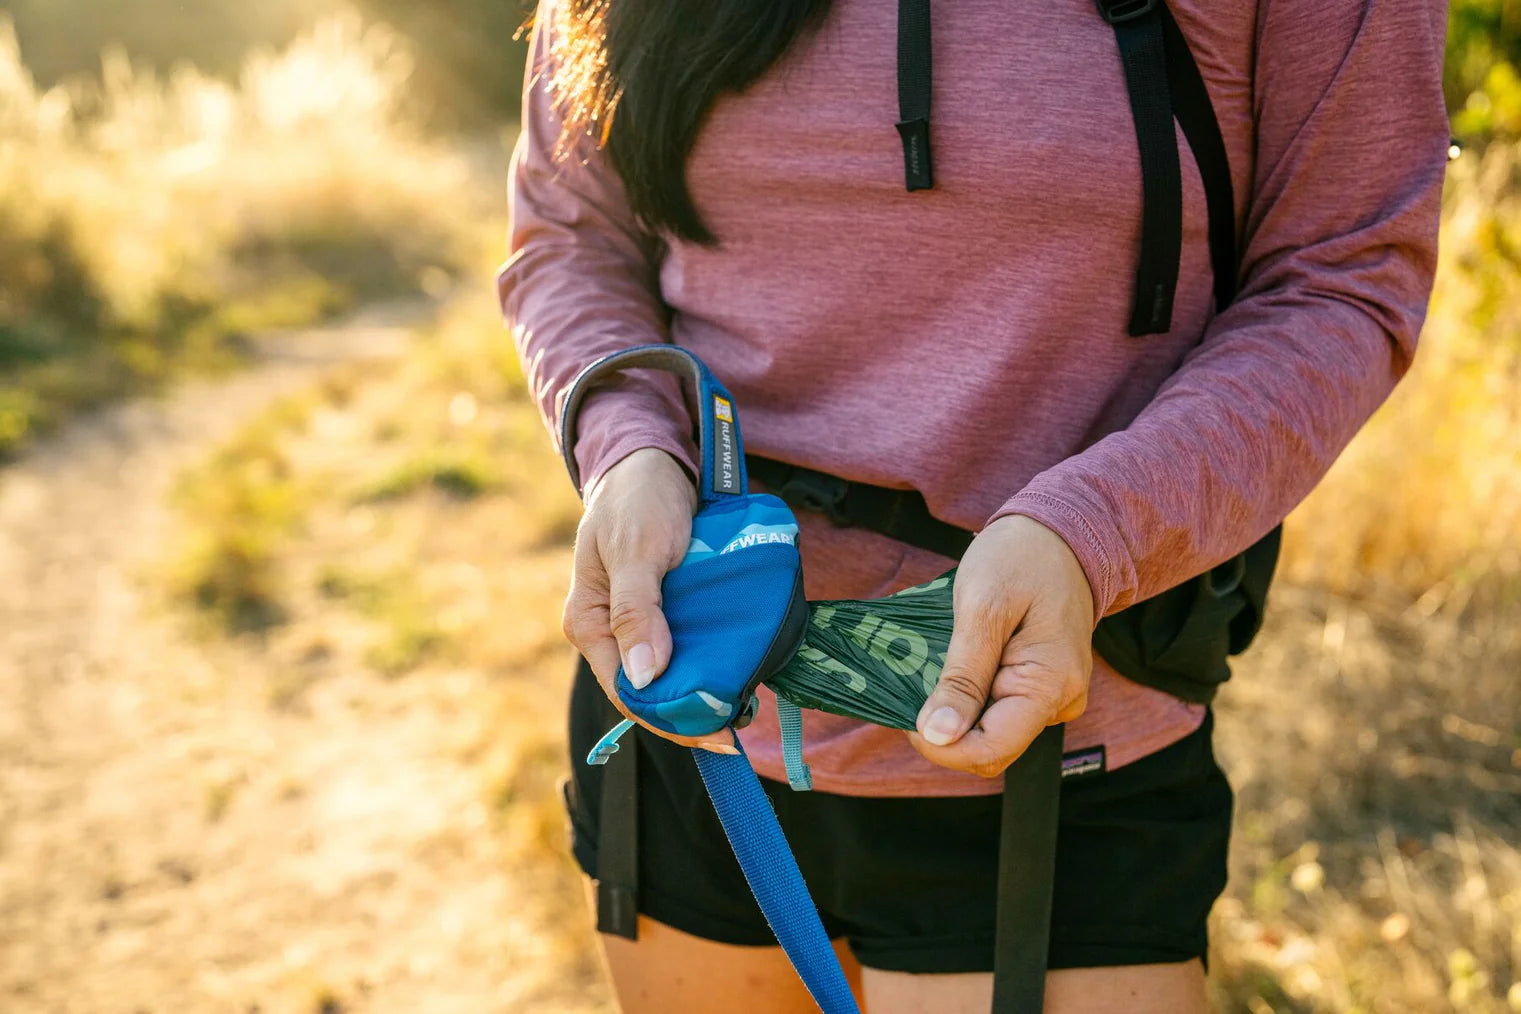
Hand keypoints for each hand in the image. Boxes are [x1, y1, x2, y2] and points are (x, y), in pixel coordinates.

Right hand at [562, 448, 734, 752]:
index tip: (718, 735)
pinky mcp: (661, 612)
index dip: (671, 721)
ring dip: (703, 691)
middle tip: (740, 728)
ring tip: (746, 705)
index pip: (628, 694)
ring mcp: (635, 624)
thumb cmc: (636, 501)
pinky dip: (708, 662)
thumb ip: (637, 612)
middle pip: (649, 692)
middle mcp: (609, 632)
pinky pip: (684, 648)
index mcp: (590, 624)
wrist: (650, 461)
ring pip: (668, 674)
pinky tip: (738, 671)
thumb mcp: (637, 552)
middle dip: (690, 713)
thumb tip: (644, 678)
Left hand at [910, 514, 1094, 776]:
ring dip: (954, 710)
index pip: (990, 749)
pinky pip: (998, 710)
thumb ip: (963, 677)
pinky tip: (952, 664)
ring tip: (933, 665)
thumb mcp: (983, 610)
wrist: (1059, 531)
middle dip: (944, 729)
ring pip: (990, 731)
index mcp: (1050, 685)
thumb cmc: (1021, 558)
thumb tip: (938, 734)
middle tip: (913, 682)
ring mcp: (1052, 696)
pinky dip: (967, 696)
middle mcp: (1059, 701)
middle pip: (989, 748)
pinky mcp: (1039, 686)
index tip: (907, 716)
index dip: (942, 746)